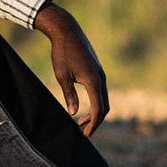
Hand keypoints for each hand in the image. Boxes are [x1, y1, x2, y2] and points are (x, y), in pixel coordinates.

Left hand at [33, 1, 109, 136]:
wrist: (66, 30)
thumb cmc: (62, 52)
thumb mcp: (62, 75)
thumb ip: (69, 95)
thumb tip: (74, 113)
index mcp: (94, 80)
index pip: (99, 109)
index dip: (93, 124)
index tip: (85, 135)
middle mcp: (101, 77)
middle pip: (105, 106)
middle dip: (95, 121)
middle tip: (82, 132)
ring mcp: (100, 73)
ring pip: (103, 98)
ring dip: (95, 112)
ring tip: (80, 121)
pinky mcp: (97, 69)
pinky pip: (100, 90)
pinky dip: (95, 102)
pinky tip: (84, 105)